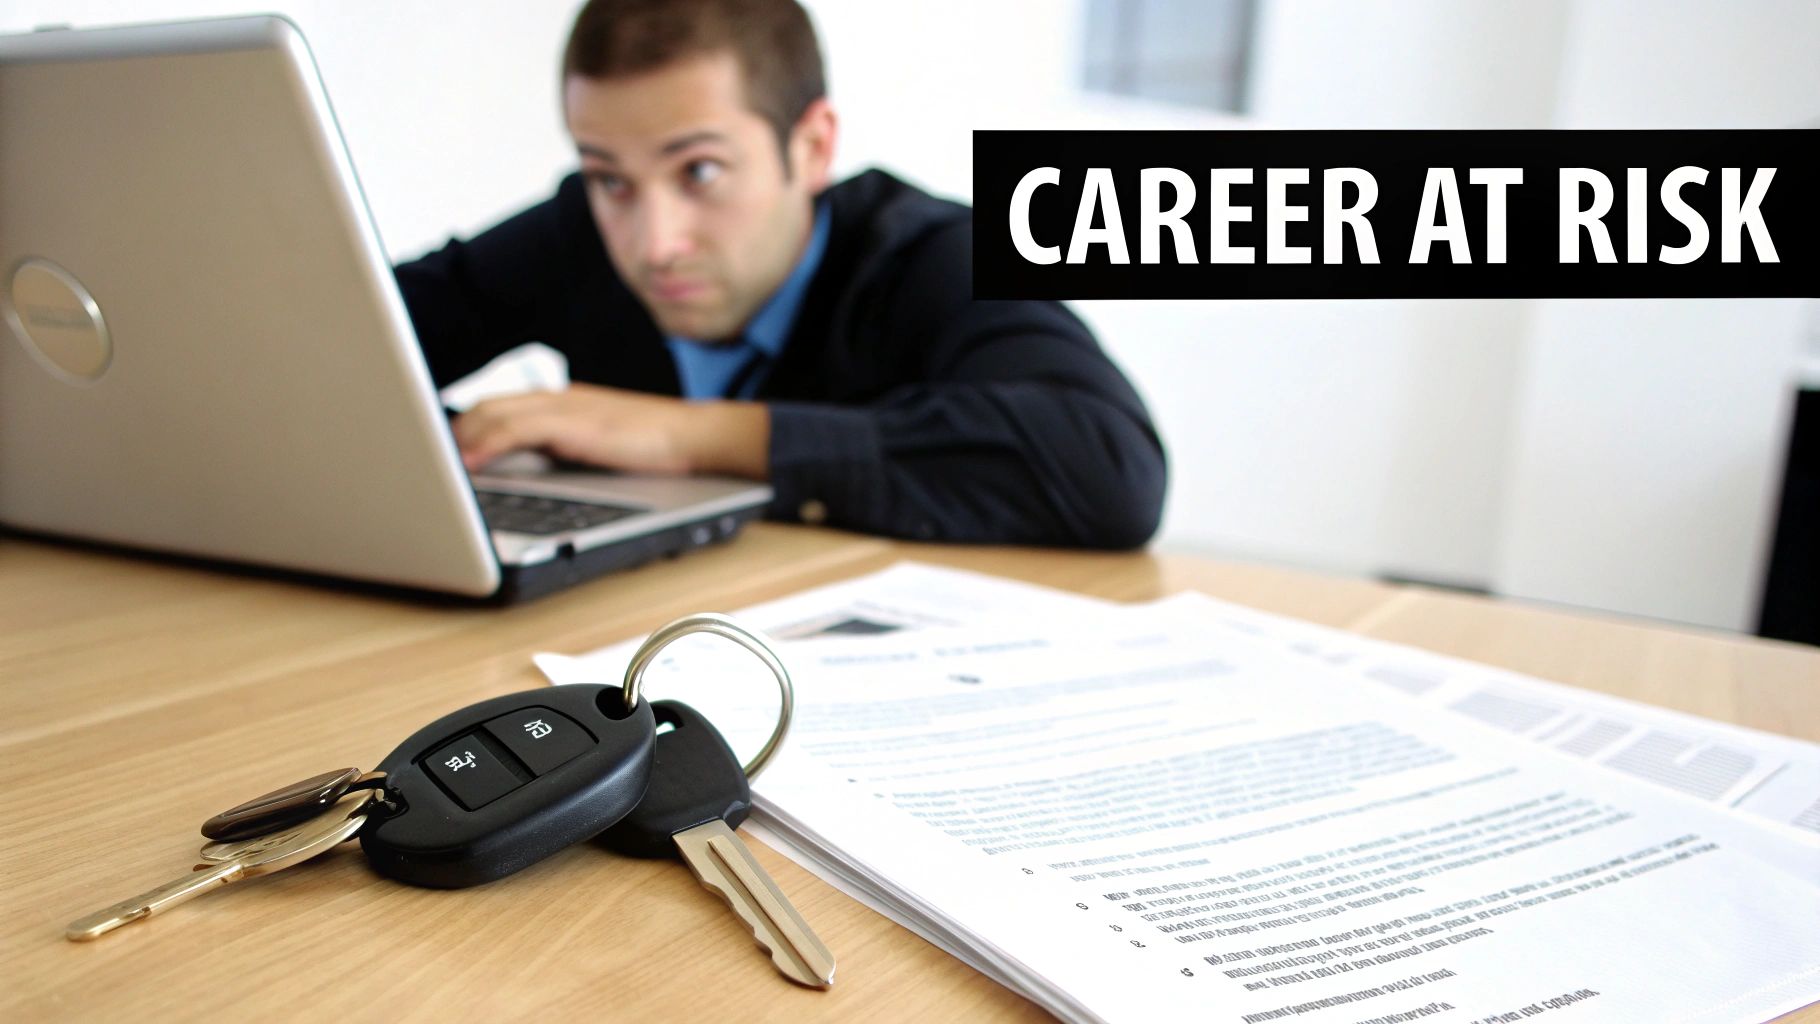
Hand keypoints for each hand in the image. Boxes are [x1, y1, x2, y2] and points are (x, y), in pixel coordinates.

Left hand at [451, 384, 769, 477]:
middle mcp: (558, 399)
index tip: (435, 451)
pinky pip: (515, 428)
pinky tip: (465, 466)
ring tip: (433, 467)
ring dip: (459, 439)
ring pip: (492, 413)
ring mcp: (566, 407)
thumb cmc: (659, 453)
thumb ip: (563, 457)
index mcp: (562, 405)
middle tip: (421, 461)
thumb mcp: (600, 453)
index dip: (464, 429)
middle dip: (451, 433)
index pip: (499, 408)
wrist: (700, 439)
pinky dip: (485, 444)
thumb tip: (523, 477)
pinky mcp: (575, 422)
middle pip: (486, 407)